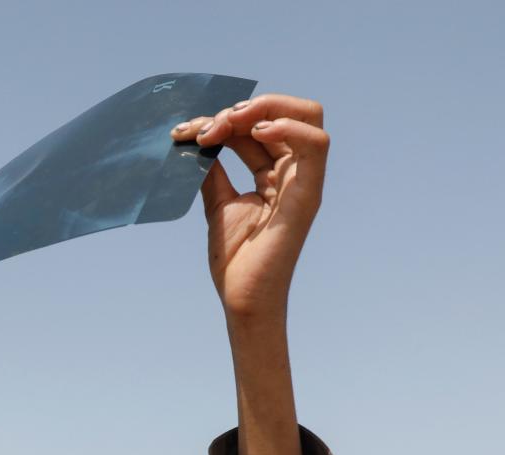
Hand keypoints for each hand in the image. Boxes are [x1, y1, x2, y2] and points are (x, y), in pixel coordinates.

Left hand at [170, 94, 328, 321]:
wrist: (242, 297)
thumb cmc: (235, 258)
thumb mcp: (218, 201)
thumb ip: (213, 169)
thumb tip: (198, 137)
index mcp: (274, 174)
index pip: (255, 126)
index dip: (222, 120)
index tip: (188, 132)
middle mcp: (293, 173)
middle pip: (288, 112)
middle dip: (247, 107)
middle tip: (212, 125)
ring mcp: (304, 182)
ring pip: (308, 117)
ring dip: (265, 108)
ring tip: (229, 124)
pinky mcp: (309, 195)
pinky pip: (316, 145)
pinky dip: (289, 127)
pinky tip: (256, 130)